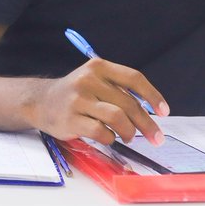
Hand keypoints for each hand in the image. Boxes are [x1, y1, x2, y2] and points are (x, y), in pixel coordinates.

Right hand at [33, 59, 167, 144]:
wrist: (40, 101)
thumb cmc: (76, 94)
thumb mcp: (95, 81)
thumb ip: (119, 91)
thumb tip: (150, 112)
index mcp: (98, 67)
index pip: (133, 78)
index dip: (153, 96)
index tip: (164, 112)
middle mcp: (88, 80)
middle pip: (128, 103)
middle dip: (147, 124)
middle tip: (156, 138)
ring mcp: (78, 100)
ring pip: (117, 117)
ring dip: (129, 132)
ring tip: (129, 137)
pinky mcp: (71, 119)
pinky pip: (101, 132)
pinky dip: (111, 138)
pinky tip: (109, 137)